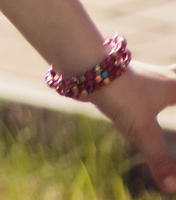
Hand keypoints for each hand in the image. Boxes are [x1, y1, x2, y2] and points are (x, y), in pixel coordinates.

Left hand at [91, 61, 175, 191]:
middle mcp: (160, 76)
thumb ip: (159, 159)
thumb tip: (172, 187)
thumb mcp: (142, 131)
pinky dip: (148, 84)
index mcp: (173, 87)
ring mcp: (140, 72)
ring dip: (168, 81)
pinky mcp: (120, 73)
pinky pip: (141, 77)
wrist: (85, 65)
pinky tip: (138, 88)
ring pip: (162, 74)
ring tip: (167, 87)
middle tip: (175, 83)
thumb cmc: (120, 94)